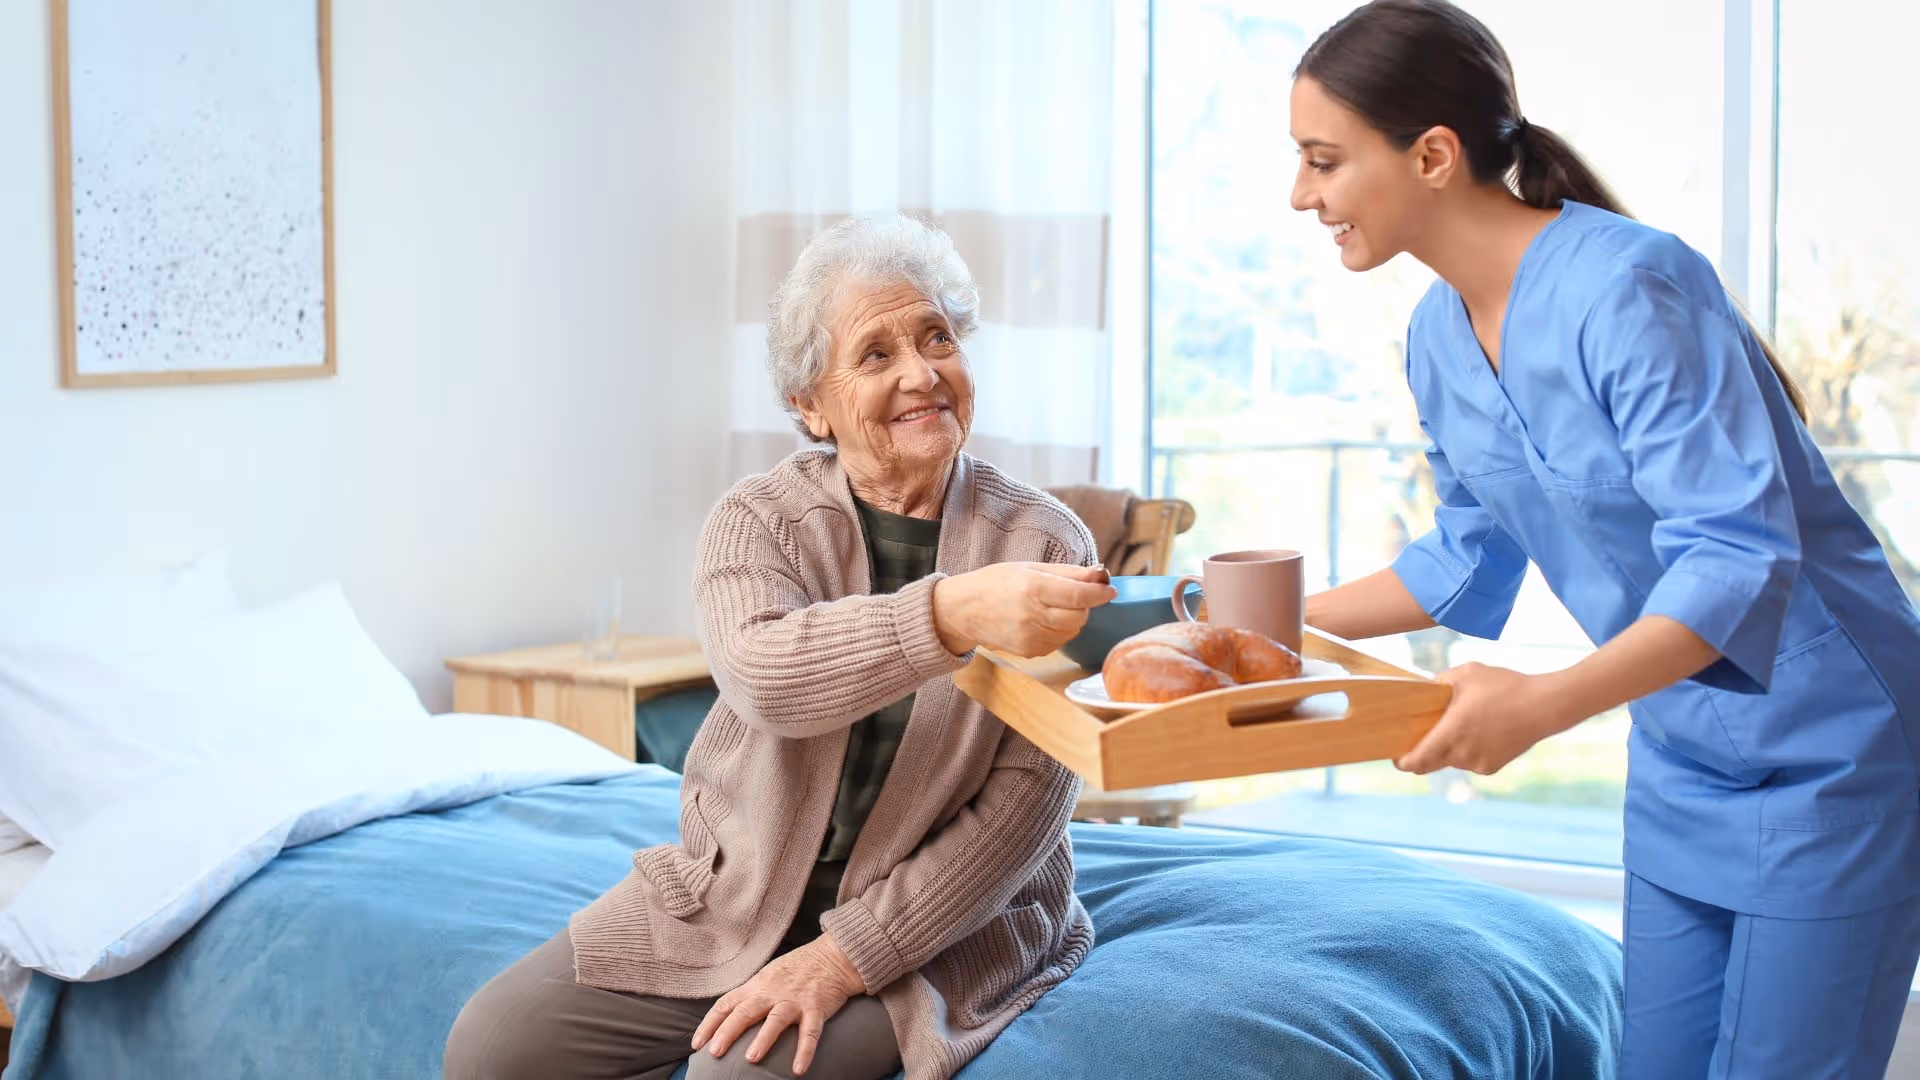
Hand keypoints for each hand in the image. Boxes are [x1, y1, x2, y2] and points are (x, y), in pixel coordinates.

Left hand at [690, 934, 864, 1074]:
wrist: (832, 957)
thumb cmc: (797, 969)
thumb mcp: (767, 976)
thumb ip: (750, 995)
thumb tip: (728, 1016)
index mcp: (757, 985)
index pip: (726, 1004)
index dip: (709, 1024)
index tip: (696, 1043)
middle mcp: (772, 992)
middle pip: (745, 1012)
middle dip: (727, 1032)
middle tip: (714, 1052)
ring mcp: (794, 1000)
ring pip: (775, 1020)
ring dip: (763, 1040)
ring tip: (750, 1059)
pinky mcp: (816, 1008)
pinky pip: (810, 1032)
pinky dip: (805, 1051)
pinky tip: (799, 1069)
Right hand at [931, 562, 1114, 657]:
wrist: (964, 610)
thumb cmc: (996, 583)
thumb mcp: (1030, 568)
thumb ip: (1068, 572)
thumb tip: (1101, 573)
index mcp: (1032, 588)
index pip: (1078, 594)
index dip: (1099, 593)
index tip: (1110, 590)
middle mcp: (1032, 615)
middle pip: (1079, 616)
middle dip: (1085, 605)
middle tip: (1074, 595)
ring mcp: (1030, 637)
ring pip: (1072, 631)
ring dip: (1073, 619)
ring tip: (1053, 607)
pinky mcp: (1029, 652)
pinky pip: (1059, 642)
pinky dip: (1059, 631)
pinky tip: (1043, 621)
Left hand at [1393, 663, 1579, 775]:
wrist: (1545, 705)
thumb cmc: (1504, 686)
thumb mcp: (1466, 673)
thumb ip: (1439, 682)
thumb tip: (1425, 690)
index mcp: (1451, 733)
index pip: (1416, 760)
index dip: (1401, 761)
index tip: (1394, 755)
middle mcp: (1462, 754)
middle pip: (1429, 764)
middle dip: (1421, 753)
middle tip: (1418, 736)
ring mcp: (1478, 763)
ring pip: (1450, 761)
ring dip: (1447, 749)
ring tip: (1460, 724)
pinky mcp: (1492, 767)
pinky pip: (1469, 761)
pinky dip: (1466, 750)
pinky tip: (1479, 730)